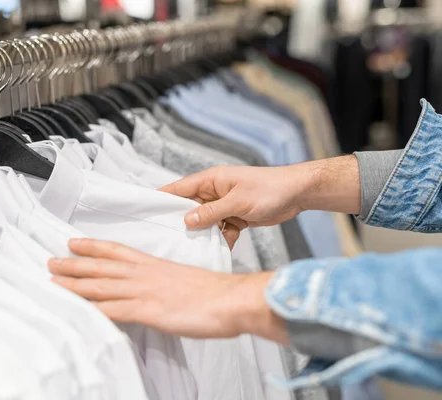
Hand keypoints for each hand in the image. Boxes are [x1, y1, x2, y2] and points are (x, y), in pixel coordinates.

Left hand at [49, 238, 288, 342]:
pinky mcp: (148, 310)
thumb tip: (154, 288)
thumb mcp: (183, 279)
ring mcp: (144, 291)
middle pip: (101, 266)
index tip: (74, 241)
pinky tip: (78, 309)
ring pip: (100, 285)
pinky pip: (113, 310)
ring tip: (53, 280)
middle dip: (74, 264)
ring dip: (74, 283)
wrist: (230, 299)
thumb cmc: (213, 291)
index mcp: (153, 264)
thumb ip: (164, 282)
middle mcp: (144, 274)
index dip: (92, 246)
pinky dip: (93, 309)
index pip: (116, 250)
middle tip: (51, 261)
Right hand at [160, 157, 359, 246]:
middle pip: (190, 208)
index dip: (162, 199)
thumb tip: (186, 221)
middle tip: (167, 240)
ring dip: (203, 235)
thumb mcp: (237, 202)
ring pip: (205, 222)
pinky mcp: (235, 217)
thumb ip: (211, 212)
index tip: (146, 212)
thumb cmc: (269, 189)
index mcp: (211, 180)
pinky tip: (219, 251)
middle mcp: (214, 192)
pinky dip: (221, 240)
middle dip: (182, 223)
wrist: (298, 194)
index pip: (179, 189)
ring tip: (193, 249)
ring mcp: (225, 205)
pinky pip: (221, 230)